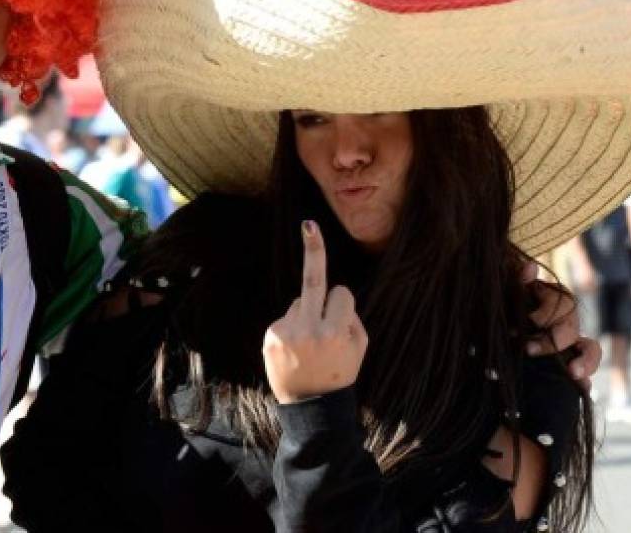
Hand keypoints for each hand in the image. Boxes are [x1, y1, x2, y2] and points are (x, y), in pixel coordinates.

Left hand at [262, 220, 366, 403]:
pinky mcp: (270, 336)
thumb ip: (352, 316)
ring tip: (308, 347)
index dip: (343, 303)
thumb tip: (335, 288)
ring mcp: (287, 332)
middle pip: (313, 280)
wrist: (310, 406)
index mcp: (336, 332)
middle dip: (314, 249)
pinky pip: (286, 317)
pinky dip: (291, 327)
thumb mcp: (360, 348)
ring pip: (300, 302)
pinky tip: (294, 351)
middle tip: (309, 224)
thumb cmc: (340, 373)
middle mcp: (310, 330)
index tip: (342, 312)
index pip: (341, 292)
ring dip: (306, 314)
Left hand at [521, 261, 600, 389]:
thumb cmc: (510, 306)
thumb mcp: (512, 293)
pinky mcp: (571, 365)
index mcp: (555, 300)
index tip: (529, 321)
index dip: (546, 313)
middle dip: (554, 340)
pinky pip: (585, 374)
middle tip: (529, 350)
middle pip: (572, 328)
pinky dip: (585, 382)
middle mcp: (567, 321)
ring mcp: (571, 344)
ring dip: (585, 362)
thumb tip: (529, 266)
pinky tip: (582, 389)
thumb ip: (519, 280)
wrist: (504, 330)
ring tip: (573, 375)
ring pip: (590, 350)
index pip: (562, 302)